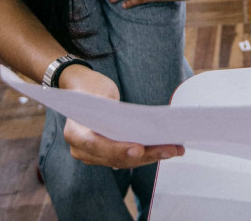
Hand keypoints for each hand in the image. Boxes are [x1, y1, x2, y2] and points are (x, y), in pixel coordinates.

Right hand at [61, 66, 183, 167]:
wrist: (84, 92)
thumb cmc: (93, 89)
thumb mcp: (99, 92)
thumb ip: (110, 107)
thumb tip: (135, 120)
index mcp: (74, 132)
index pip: (96, 144)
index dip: (118, 149)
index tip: (139, 149)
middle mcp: (81, 149)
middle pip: (115, 157)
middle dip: (146, 155)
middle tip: (170, 149)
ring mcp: (93, 156)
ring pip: (125, 161)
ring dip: (152, 156)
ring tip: (175, 149)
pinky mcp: (107, 156)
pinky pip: (127, 159)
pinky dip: (147, 154)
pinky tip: (167, 149)